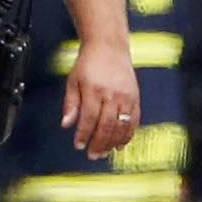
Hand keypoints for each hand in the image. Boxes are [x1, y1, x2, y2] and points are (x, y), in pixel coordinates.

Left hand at [62, 41, 139, 156]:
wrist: (108, 46)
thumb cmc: (89, 63)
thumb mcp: (73, 81)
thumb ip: (70, 104)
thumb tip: (66, 124)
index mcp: (94, 89)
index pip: (89, 118)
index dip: (84, 134)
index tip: (79, 145)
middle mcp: (111, 94)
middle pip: (106, 125)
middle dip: (99, 143)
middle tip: (93, 155)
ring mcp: (126, 96)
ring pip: (121, 126)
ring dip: (113, 142)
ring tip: (105, 153)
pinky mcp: (135, 97)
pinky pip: (134, 120)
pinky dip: (128, 134)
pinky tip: (121, 144)